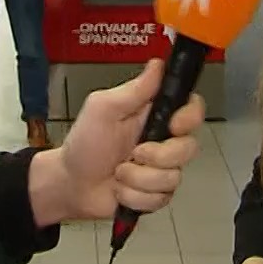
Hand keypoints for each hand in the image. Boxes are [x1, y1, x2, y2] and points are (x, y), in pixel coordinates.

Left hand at [25, 58, 204, 225]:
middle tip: (133, 154)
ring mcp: (161, 169)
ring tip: (118, 173)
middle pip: (189, 148)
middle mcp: (162, 141)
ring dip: (139, 179)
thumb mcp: (103, 109)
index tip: (173, 126)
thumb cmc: (83, 144)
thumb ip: (133, 89)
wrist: (71, 185)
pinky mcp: (156, 193)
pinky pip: (160, 198)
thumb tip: (157, 65)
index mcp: (153, 115)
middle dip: (158, 157)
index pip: (191, 108)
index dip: (190, 117)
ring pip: (173, 178)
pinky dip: (135, 196)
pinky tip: (120, 190)